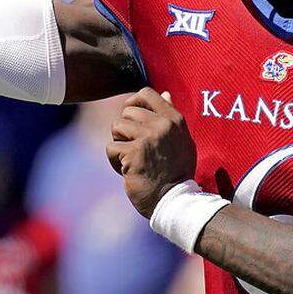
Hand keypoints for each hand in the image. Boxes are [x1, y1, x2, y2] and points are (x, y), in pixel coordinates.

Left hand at [106, 88, 196, 218]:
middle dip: (125, 129)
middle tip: (133, 147)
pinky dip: (114, 161)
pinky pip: (111, 147)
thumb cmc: (177, 171)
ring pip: (116, 126)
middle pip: (127, 111)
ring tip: (130, 158)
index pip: (147, 93)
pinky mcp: (133, 152)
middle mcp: (162, 125)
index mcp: (174, 119)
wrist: (174, 200)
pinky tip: (126, 170)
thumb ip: (171, 116)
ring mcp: (148, 137)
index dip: (133, 102)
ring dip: (119, 143)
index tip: (132, 119)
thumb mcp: (182, 140)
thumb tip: (165, 93)